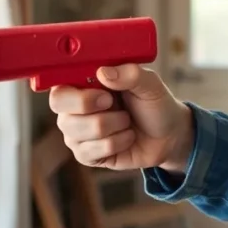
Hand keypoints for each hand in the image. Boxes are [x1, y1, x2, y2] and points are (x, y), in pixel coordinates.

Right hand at [48, 64, 194, 172]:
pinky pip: (90, 152)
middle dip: (97, 112)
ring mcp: (77, 133)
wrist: (169, 134)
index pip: (58, 89)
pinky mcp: (86, 155)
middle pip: (62, 114)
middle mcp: (74, 109)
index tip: (104, 94)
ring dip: (114, 127)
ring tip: (126, 121)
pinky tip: (126, 137)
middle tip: (116, 105)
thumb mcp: (150, 84)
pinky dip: (117, 143)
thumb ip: (130, 73)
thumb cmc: (154, 104)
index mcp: (84, 85)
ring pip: (79, 134)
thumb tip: (103, 73)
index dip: (75, 94)